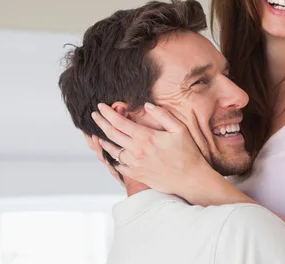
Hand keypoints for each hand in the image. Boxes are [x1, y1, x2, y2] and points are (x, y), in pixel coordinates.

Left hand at [91, 102, 213, 198]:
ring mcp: (135, 164)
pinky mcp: (137, 175)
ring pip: (113, 151)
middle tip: (94, 115)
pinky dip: (113, 158)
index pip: (120, 122)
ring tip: (98, 135)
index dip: (108, 113)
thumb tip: (147, 105)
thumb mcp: (179, 129)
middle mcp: (137, 151)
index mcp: (146, 137)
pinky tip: (111, 154)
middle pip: (112, 134)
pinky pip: (119, 166)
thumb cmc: (188, 153)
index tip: (101, 106)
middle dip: (101, 122)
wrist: (190, 179)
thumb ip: (162, 115)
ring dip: (103, 141)